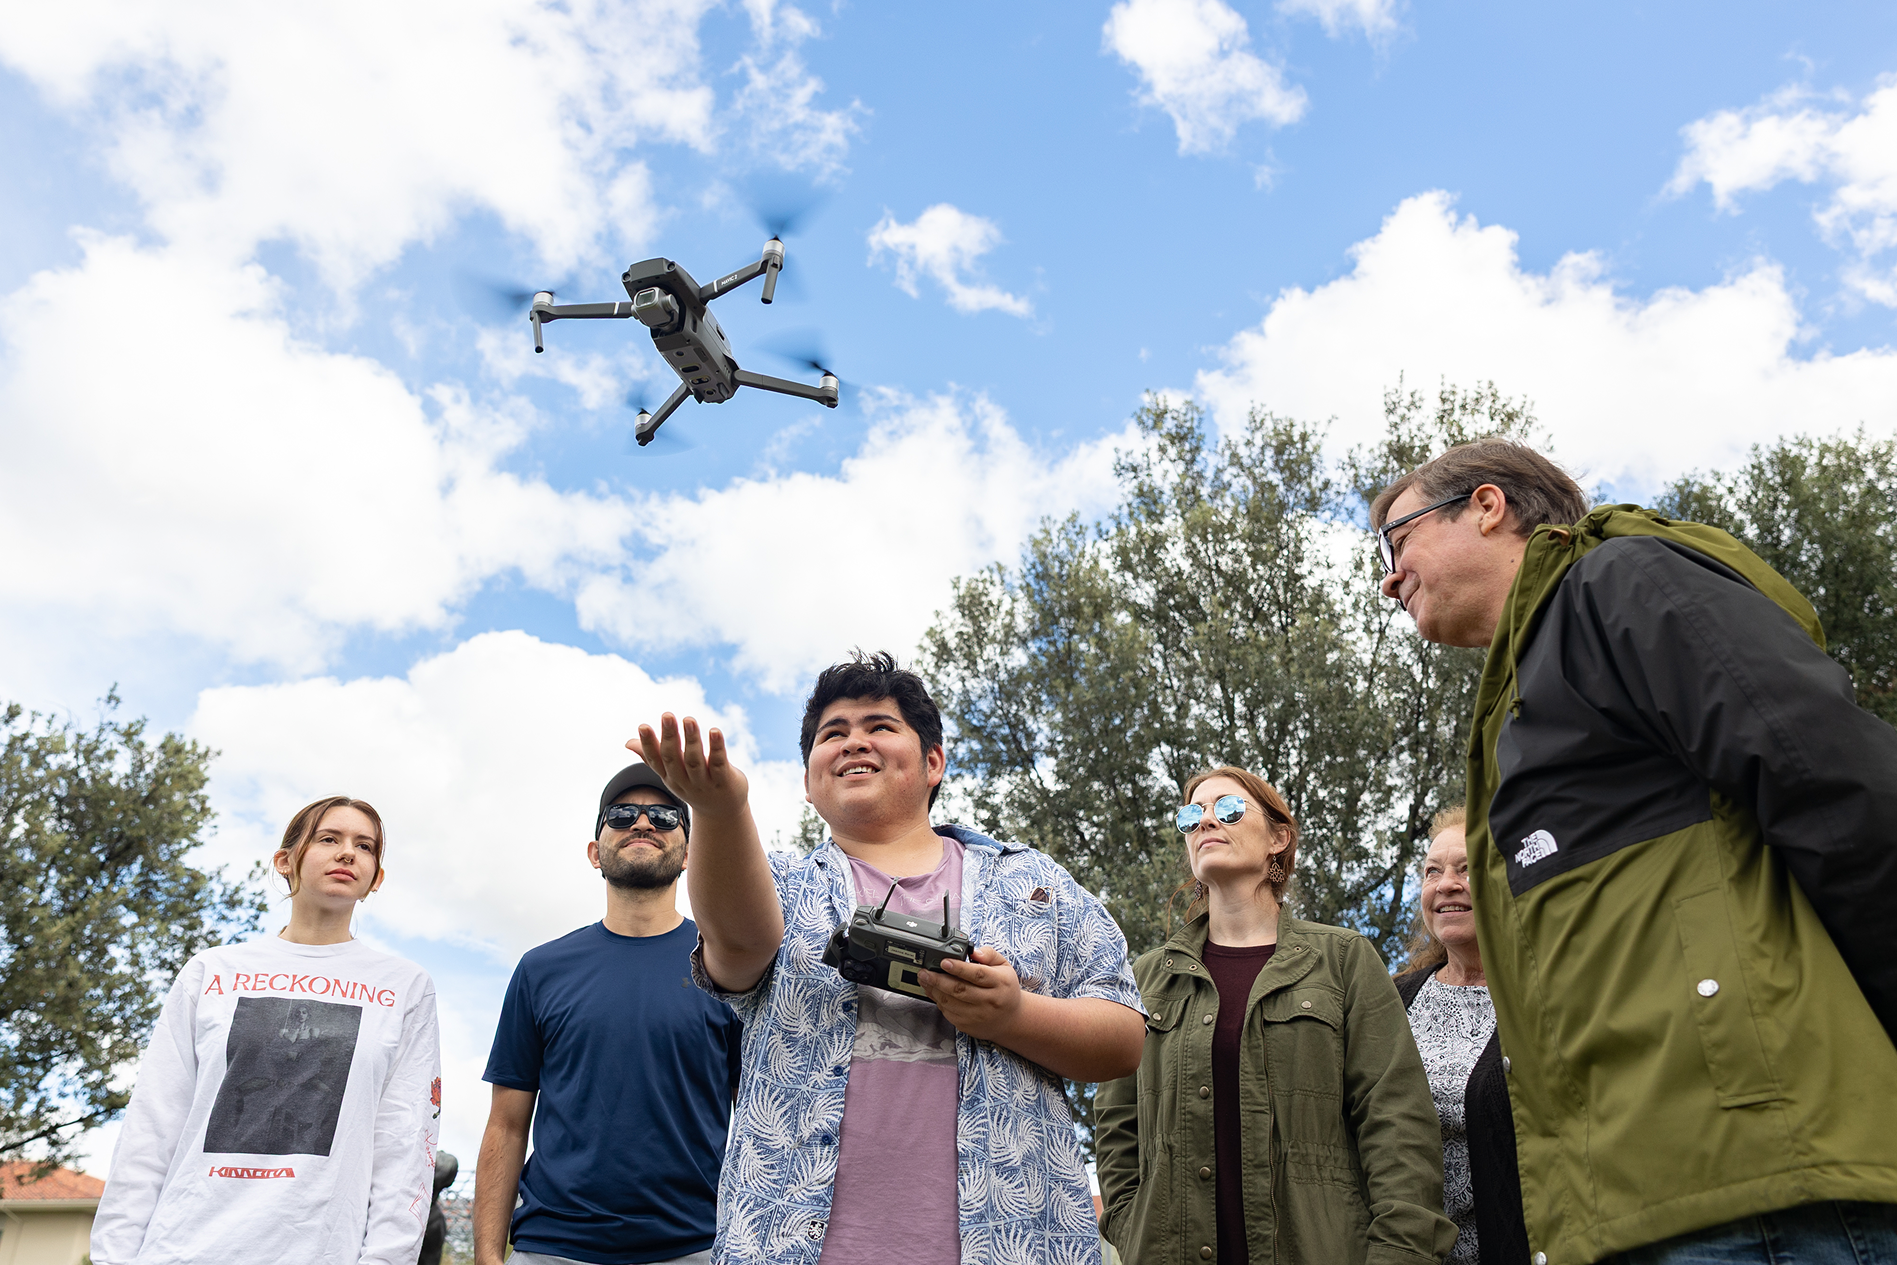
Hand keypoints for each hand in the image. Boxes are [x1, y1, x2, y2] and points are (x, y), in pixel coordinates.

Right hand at [626, 713, 750, 815]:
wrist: (721, 812)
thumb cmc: (694, 784)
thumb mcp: (671, 773)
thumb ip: (652, 757)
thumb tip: (628, 742)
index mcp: (669, 776)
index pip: (656, 760)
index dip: (649, 744)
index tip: (643, 726)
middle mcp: (683, 780)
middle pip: (673, 758)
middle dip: (670, 736)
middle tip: (667, 714)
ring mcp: (703, 783)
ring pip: (695, 761)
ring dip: (691, 740)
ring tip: (689, 719)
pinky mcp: (724, 781)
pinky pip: (719, 763)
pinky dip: (717, 747)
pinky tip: (715, 731)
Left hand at [920, 946, 1022, 1040]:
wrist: (1010, 1019)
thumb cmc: (1004, 989)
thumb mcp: (1004, 966)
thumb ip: (989, 954)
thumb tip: (974, 951)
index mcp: (1000, 983)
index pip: (978, 974)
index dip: (959, 968)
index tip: (944, 961)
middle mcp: (990, 1000)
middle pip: (960, 990)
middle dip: (938, 979)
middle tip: (925, 971)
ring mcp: (978, 1015)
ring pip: (950, 1002)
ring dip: (934, 990)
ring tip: (924, 979)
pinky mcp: (967, 1025)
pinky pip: (948, 1012)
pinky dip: (937, 1001)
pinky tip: (933, 991)